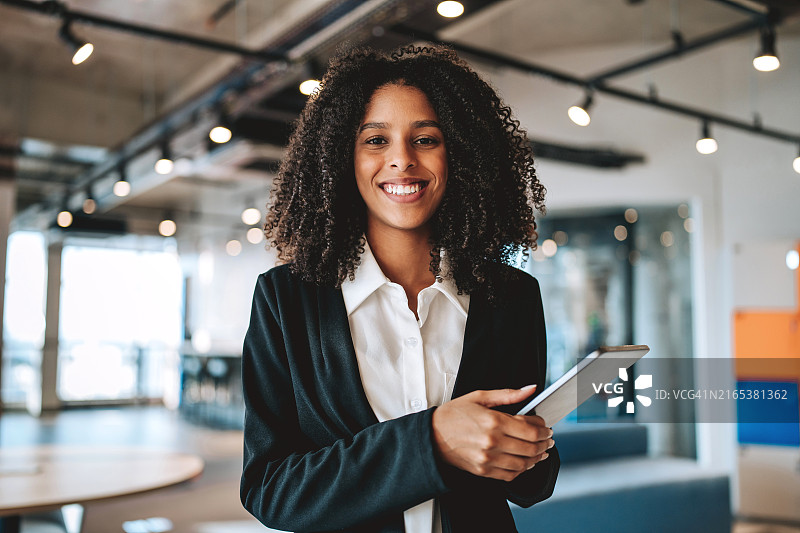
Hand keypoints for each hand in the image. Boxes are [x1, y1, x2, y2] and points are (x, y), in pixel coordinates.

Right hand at [431, 385, 553, 481]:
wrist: (432, 435)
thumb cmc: (454, 414)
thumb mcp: (480, 397)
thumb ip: (508, 394)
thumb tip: (531, 389)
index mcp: (493, 421)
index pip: (530, 429)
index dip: (543, 428)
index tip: (545, 426)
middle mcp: (492, 442)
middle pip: (531, 447)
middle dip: (545, 442)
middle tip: (549, 438)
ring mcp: (488, 459)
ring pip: (524, 463)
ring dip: (538, 457)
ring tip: (542, 451)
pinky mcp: (484, 471)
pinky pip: (511, 475)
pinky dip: (523, 469)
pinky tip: (526, 462)